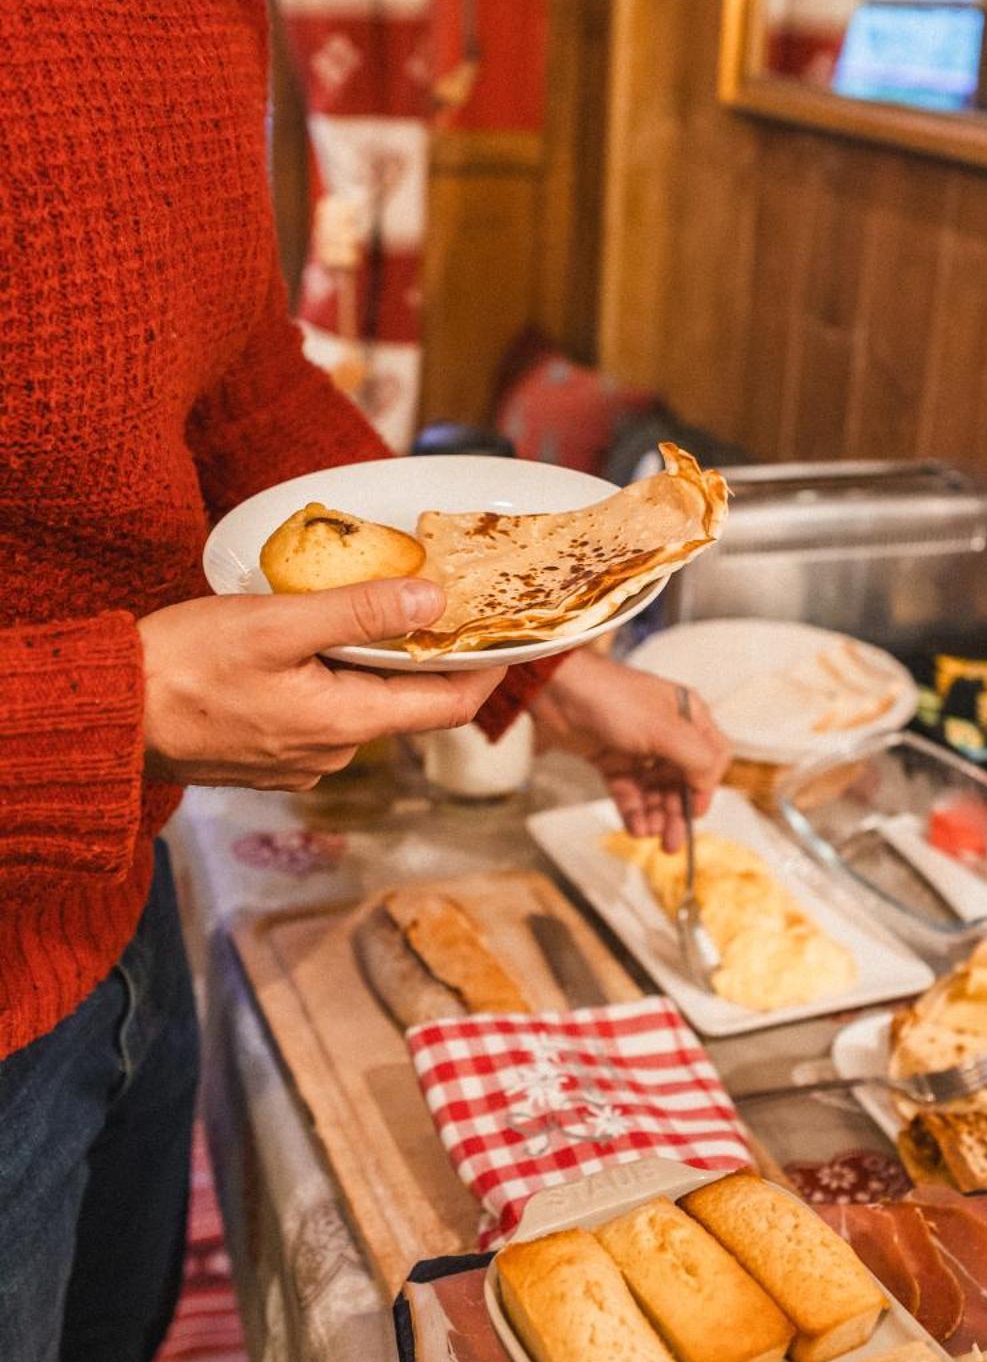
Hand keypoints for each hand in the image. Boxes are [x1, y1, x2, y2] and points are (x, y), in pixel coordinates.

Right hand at [138, 579, 503, 790]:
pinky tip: (318, 639)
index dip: (485, 668)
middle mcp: (331, 755)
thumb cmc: (180, 668)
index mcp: (344, 726)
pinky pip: (323, 714)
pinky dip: (335, 677)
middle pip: (406, 704)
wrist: (104, 720)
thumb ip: (359, 613)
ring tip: (378, 606)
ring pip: (361, 706)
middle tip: (444, 601)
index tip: (509, 631)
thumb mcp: (277, 624)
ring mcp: (299, 761)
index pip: (447, 706)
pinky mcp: (269, 755)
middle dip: (428, 656)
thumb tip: (432, 600)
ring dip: (375, 663)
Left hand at [528, 651, 730, 849]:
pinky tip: (634, 827)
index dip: (706, 788)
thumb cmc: (611, 698)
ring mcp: (638, 746)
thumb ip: (695, 758)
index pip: (711, 758)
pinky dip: (633, 810)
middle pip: (682, 780)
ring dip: (655, 814)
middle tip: (672, 843)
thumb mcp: (663, 729)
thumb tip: (708, 785)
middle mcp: (667, 732)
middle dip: (678, 812)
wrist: (555, 691)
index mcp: (687, 716)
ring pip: (655, 790)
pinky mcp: (612, 758)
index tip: (694, 812)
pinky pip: (629, 791)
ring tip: (647, 833)